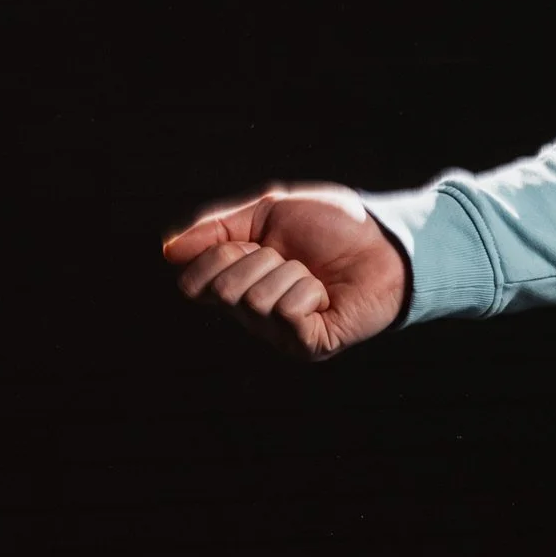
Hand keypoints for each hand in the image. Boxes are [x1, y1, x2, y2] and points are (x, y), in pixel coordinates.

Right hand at [160, 185, 407, 358]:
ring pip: (255, 301)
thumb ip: (216, 228)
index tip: (256, 242)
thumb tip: (169, 251)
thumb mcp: (267, 210)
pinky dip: (309, 291)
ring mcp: (279, 335)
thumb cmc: (333, 226)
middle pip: (223, 291)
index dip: (221, 254)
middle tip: (292, 258)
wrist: (386, 240)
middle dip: (260, 260)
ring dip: (291, 274)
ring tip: (315, 275)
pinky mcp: (308, 346)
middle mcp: (250, 315)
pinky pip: (287, 313)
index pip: (193, 283)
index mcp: (236, 284)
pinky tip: (327, 293)